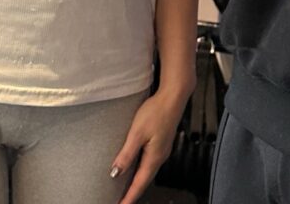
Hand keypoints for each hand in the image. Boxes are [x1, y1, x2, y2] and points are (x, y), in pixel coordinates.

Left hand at [111, 88, 189, 203]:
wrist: (174, 96)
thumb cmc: (157, 111)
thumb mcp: (137, 133)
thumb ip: (126, 154)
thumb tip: (115, 173)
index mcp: (154, 157)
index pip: (139, 184)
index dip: (129, 198)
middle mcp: (160, 156)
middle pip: (145, 181)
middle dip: (133, 193)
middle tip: (122, 202)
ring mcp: (162, 149)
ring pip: (148, 171)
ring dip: (137, 182)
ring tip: (127, 190)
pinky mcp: (162, 141)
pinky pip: (150, 162)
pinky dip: (142, 170)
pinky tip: (136, 167)